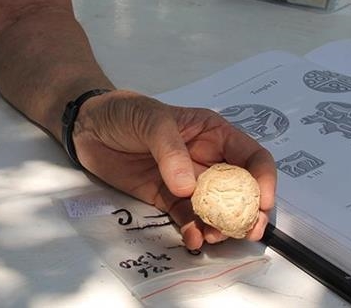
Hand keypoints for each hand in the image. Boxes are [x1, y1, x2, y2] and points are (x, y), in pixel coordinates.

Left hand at [72, 90, 276, 249]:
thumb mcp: (151, 119)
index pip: (251, 156)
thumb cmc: (124, 111)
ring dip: (221, 226)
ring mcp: (187, 182)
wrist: (87, 126)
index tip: (262, 201)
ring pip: (216, 210)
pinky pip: (187, 219)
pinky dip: (193, 232)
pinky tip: (192, 240)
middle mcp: (207, 159)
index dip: (263, 178)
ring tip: (213, 237)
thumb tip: (189, 187)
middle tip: (247, 231)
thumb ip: (170, 150)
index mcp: (213, 134)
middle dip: (248, 212)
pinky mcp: (166, 199)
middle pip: (240, 190)